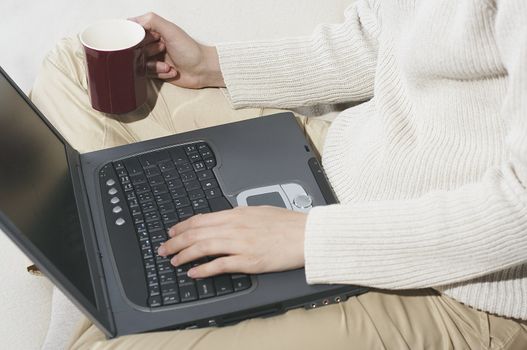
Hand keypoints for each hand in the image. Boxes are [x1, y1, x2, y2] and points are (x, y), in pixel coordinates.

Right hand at [130, 12, 224, 87]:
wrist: (202, 70)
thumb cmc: (190, 50)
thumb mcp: (171, 30)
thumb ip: (151, 21)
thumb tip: (132, 22)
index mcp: (155, 30)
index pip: (134, 31)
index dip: (136, 37)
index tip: (144, 41)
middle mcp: (153, 43)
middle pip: (134, 48)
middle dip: (148, 52)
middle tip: (161, 50)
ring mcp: (154, 57)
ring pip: (140, 62)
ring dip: (155, 66)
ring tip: (167, 66)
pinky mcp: (157, 71)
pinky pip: (148, 73)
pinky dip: (160, 73)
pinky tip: (172, 71)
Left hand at [158, 206, 306, 277]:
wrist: (307, 234)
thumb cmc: (288, 224)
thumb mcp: (259, 211)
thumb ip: (239, 216)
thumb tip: (224, 219)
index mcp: (238, 214)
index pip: (201, 219)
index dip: (182, 226)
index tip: (172, 232)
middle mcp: (236, 227)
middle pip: (197, 233)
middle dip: (176, 241)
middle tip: (164, 249)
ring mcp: (241, 244)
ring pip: (204, 247)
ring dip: (185, 255)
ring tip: (174, 261)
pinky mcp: (249, 261)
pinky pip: (220, 265)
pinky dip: (203, 269)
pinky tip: (194, 273)